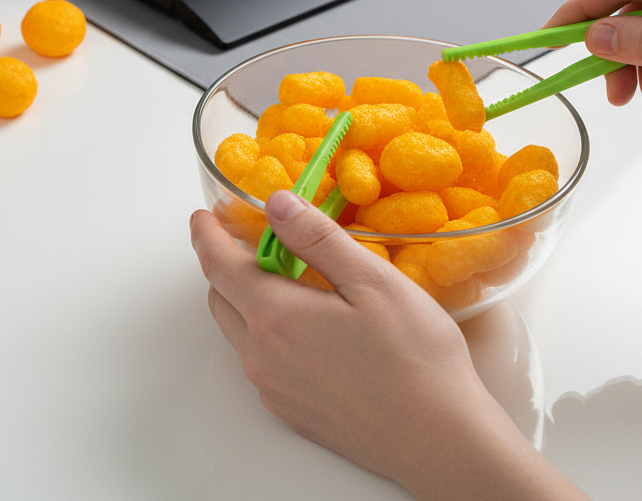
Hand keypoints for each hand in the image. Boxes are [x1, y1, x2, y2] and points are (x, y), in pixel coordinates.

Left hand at [190, 191, 587, 500]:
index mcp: (275, 316)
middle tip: (249, 239)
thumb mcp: (372, 280)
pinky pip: (261, 362)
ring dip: (247, 301)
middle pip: (221, 299)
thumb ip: (317, 238)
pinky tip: (307, 326)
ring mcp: (273, 389)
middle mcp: (261, 356)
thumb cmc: (415, 358)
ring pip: (239, 332)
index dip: (207, 235)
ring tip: (285, 279)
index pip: (219, 265)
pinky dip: (267, 333)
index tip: (204, 215)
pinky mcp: (291, 411)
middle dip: (225, 265)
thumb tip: (277, 202)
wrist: (437, 438)